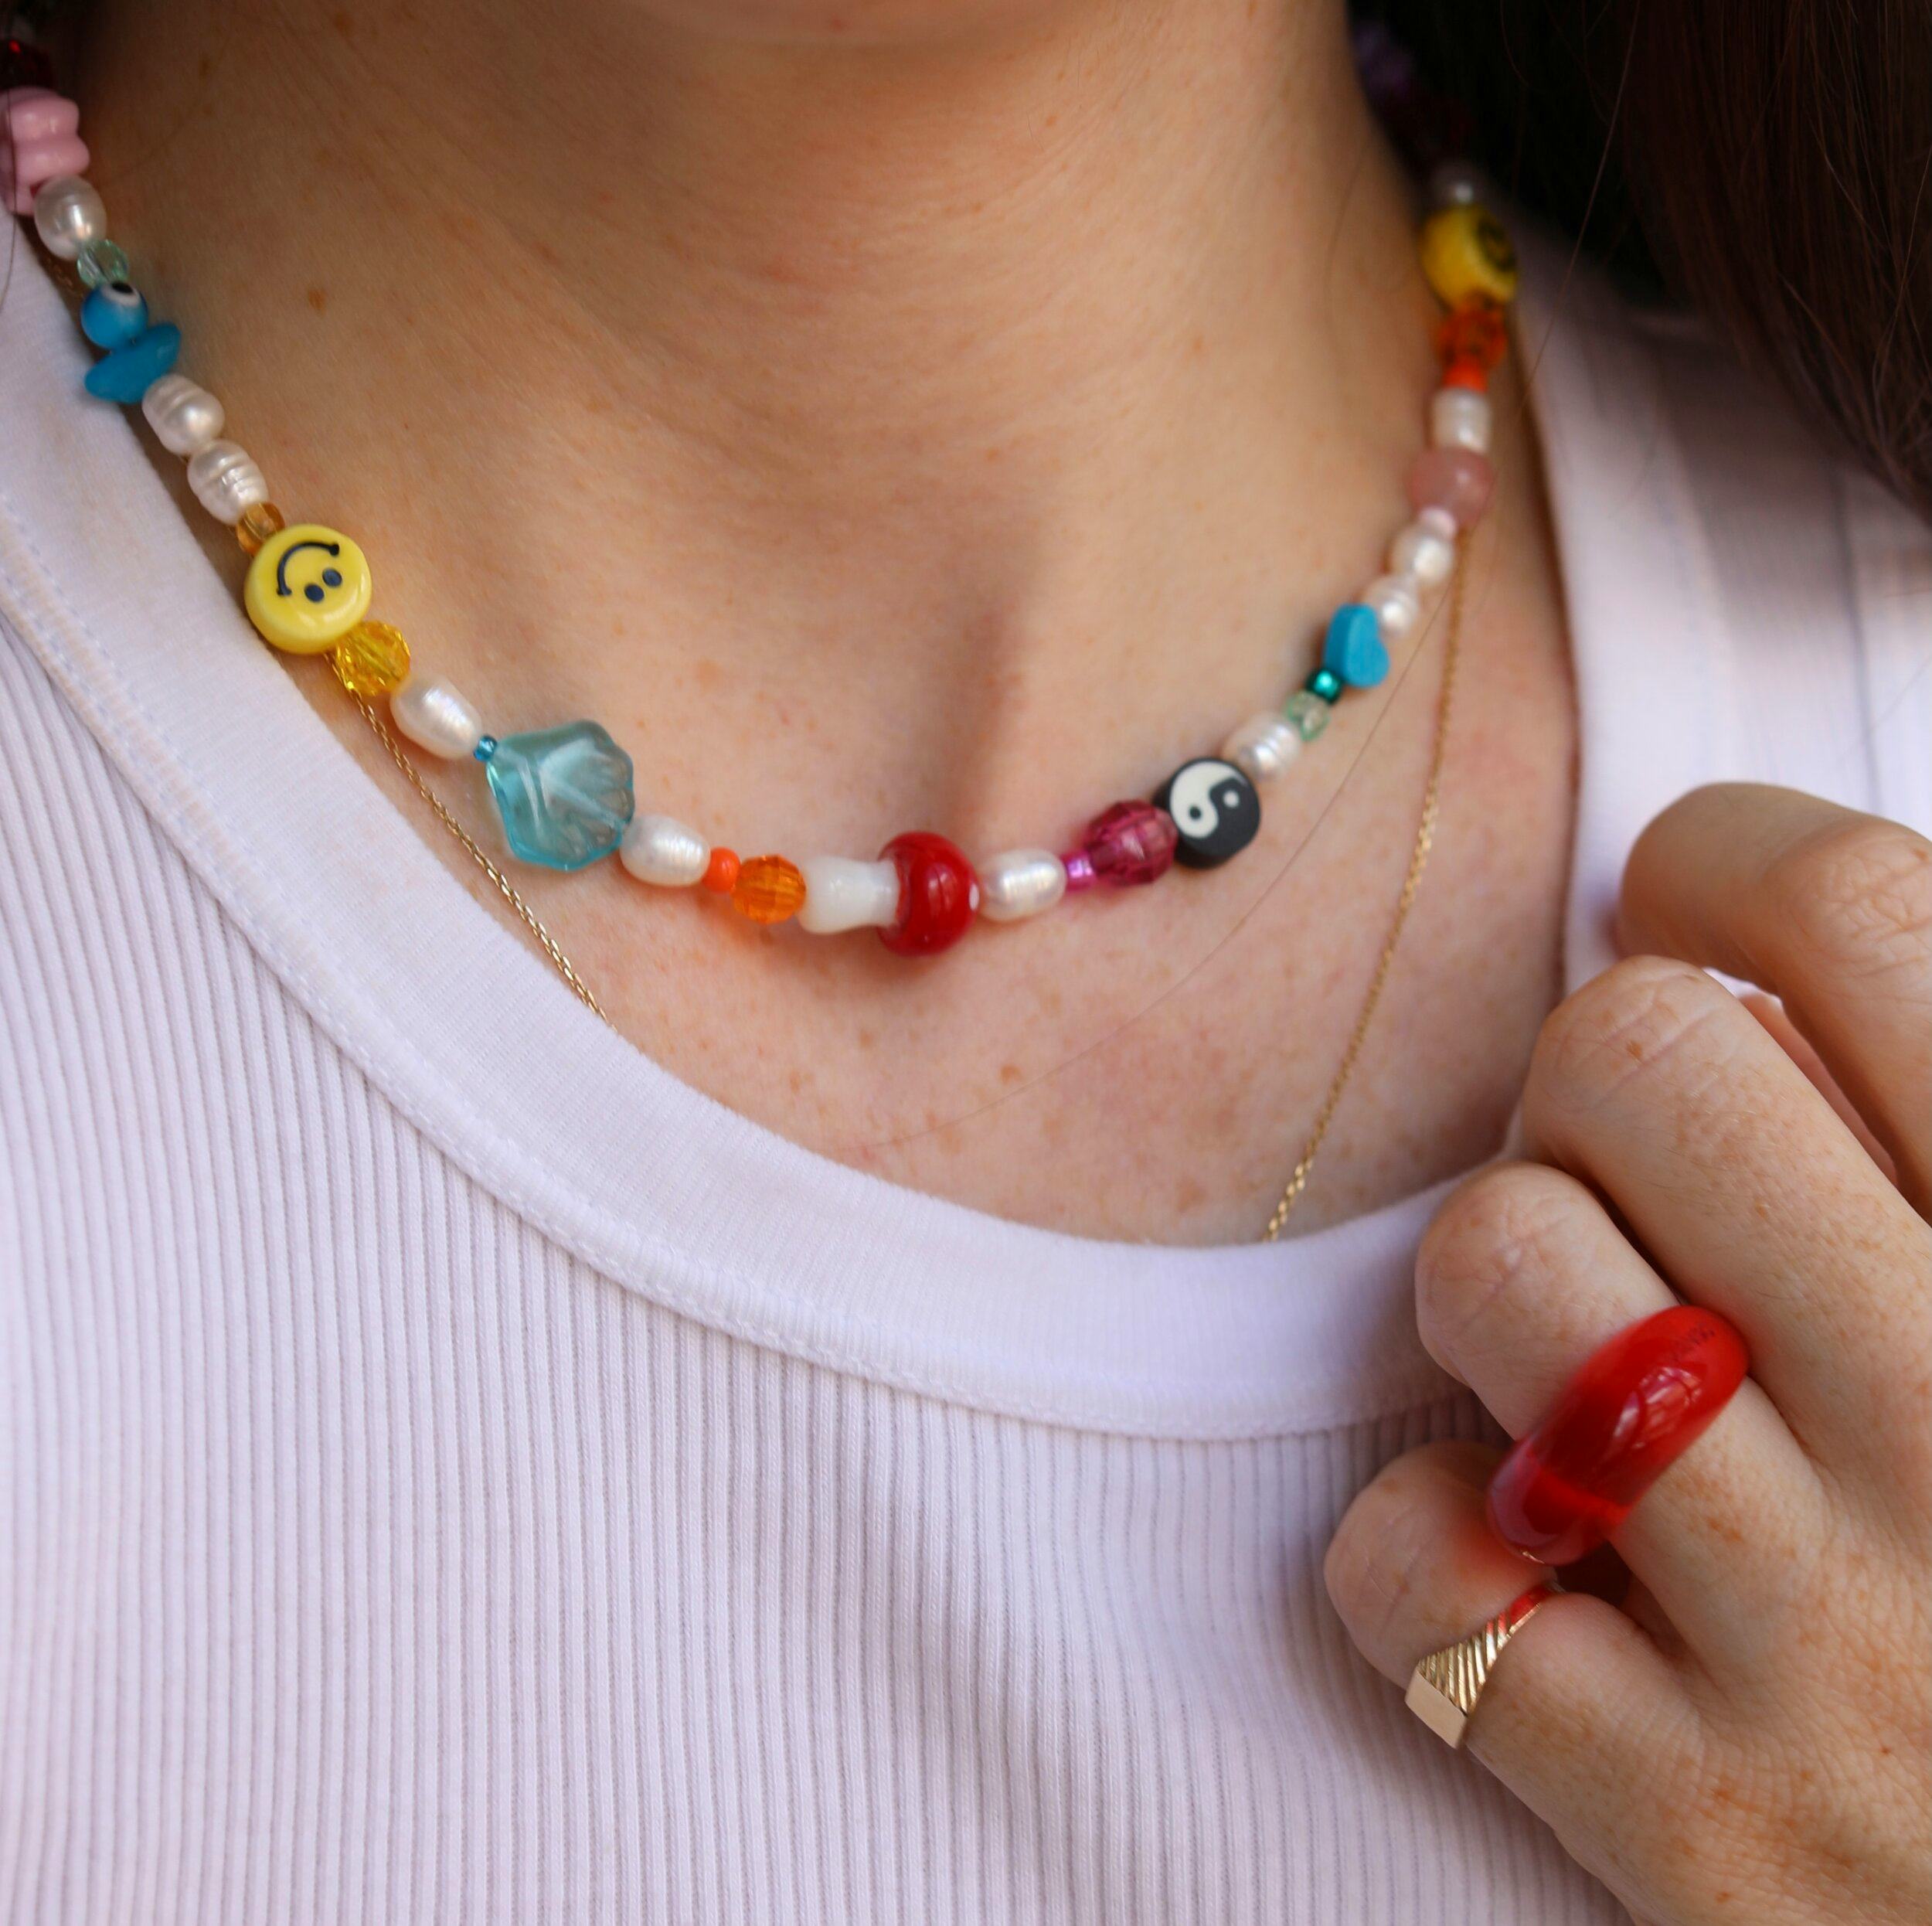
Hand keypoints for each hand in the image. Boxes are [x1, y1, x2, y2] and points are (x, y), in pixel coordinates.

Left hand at [1324, 784, 1931, 1925]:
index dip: (1719, 861)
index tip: (1690, 911)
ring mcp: (1842, 1638)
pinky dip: (1424, 1548)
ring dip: (1495, 1300)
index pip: (1855, 908)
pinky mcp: (1700, 1824)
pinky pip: (1408, 1562)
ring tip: (1581, 1381)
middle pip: (1625, 1053)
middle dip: (1584, 1089)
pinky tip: (1533, 1576)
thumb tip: (1757, 939)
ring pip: (1495, 1266)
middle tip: (1640, 1182)